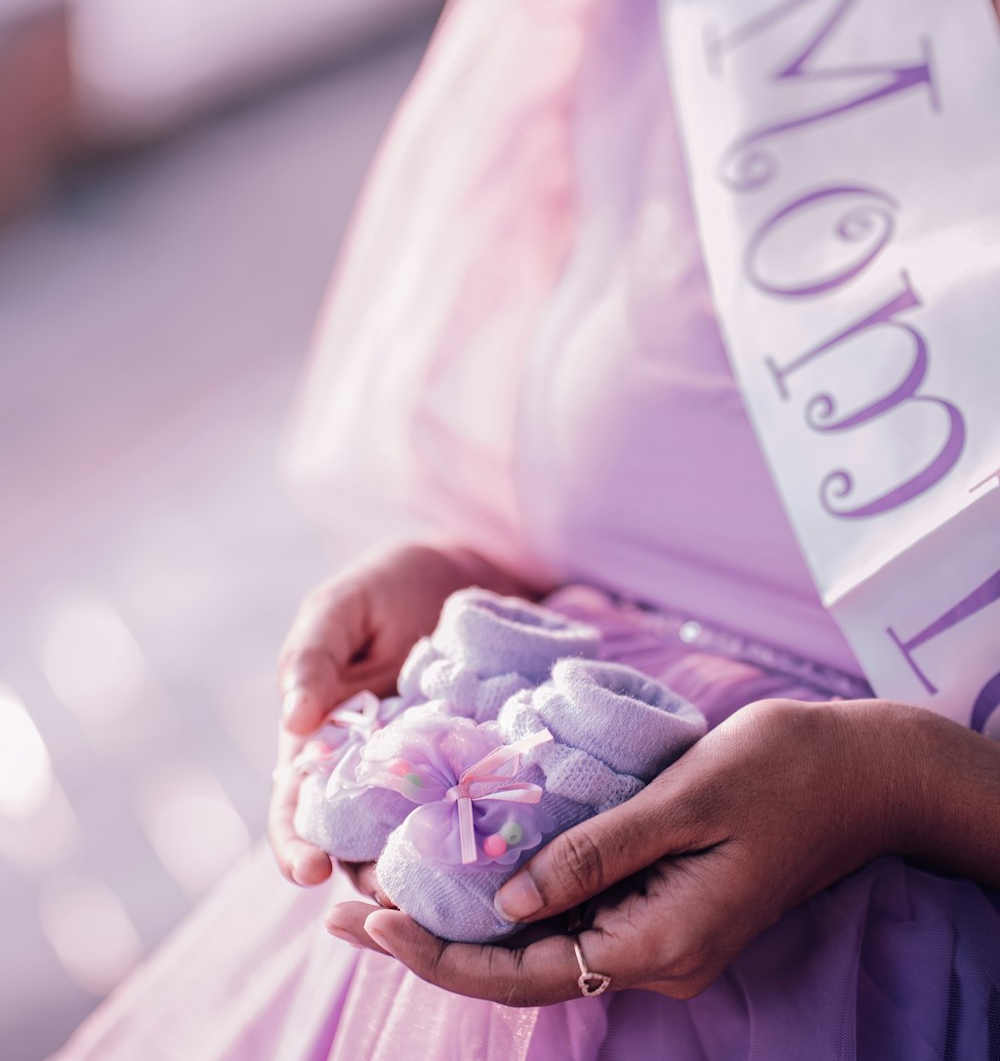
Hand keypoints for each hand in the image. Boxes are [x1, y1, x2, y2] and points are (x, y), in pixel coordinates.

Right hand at [269, 540, 534, 887]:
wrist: (467, 567)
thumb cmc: (387, 584)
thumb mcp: (341, 607)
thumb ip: (311, 657)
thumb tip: (293, 719)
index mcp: (321, 742)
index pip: (296, 810)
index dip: (295, 846)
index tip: (309, 871)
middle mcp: (372, 772)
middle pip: (358, 845)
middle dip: (369, 879)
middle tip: (391, 898)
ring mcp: (429, 774)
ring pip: (419, 841)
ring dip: (427, 869)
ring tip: (445, 883)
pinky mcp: (479, 766)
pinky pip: (476, 808)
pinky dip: (480, 830)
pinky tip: (496, 844)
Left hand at [326, 698, 912, 1001]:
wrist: (861, 771)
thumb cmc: (782, 774)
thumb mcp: (686, 804)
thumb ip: (597, 854)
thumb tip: (507, 901)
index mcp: (659, 942)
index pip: (524, 971)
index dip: (439, 952)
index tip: (368, 917)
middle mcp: (654, 953)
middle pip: (521, 967)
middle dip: (431, 943)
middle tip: (345, 909)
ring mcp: (660, 932)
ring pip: (542, 943)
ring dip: (464, 921)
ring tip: (384, 892)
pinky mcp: (663, 901)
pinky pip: (574, 914)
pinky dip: (513, 898)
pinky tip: (470, 872)